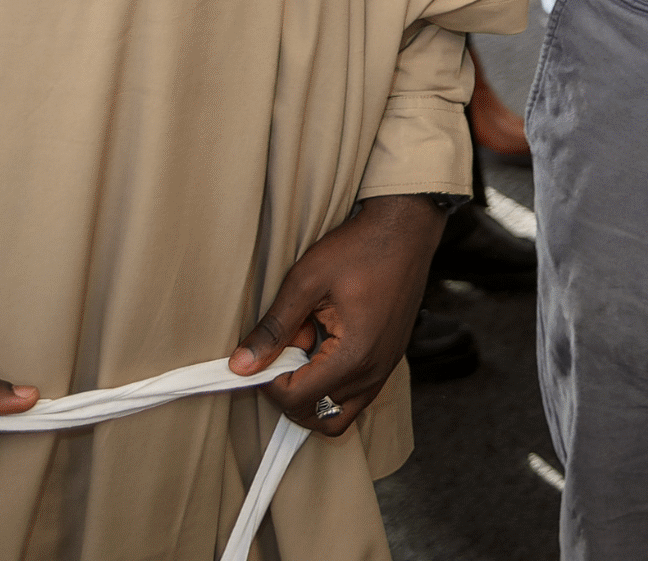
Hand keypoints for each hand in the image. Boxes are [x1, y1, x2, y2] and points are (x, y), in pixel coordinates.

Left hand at [234, 195, 445, 438]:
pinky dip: (332, 387)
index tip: (262, 356)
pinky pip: (356, 396)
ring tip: (302, 354)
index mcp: (354, 356)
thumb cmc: (359, 248)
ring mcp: (385, 369)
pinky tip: (322, 349)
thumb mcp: (306, 281)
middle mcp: (373, 372)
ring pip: (340, 415)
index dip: (269, 384)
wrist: (406, 230)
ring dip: (312, 396)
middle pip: (318, 417)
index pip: (298, 400)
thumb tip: (241, 365)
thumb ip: (274, 328)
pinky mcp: (389, 361)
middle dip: (290, 393)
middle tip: (280, 356)